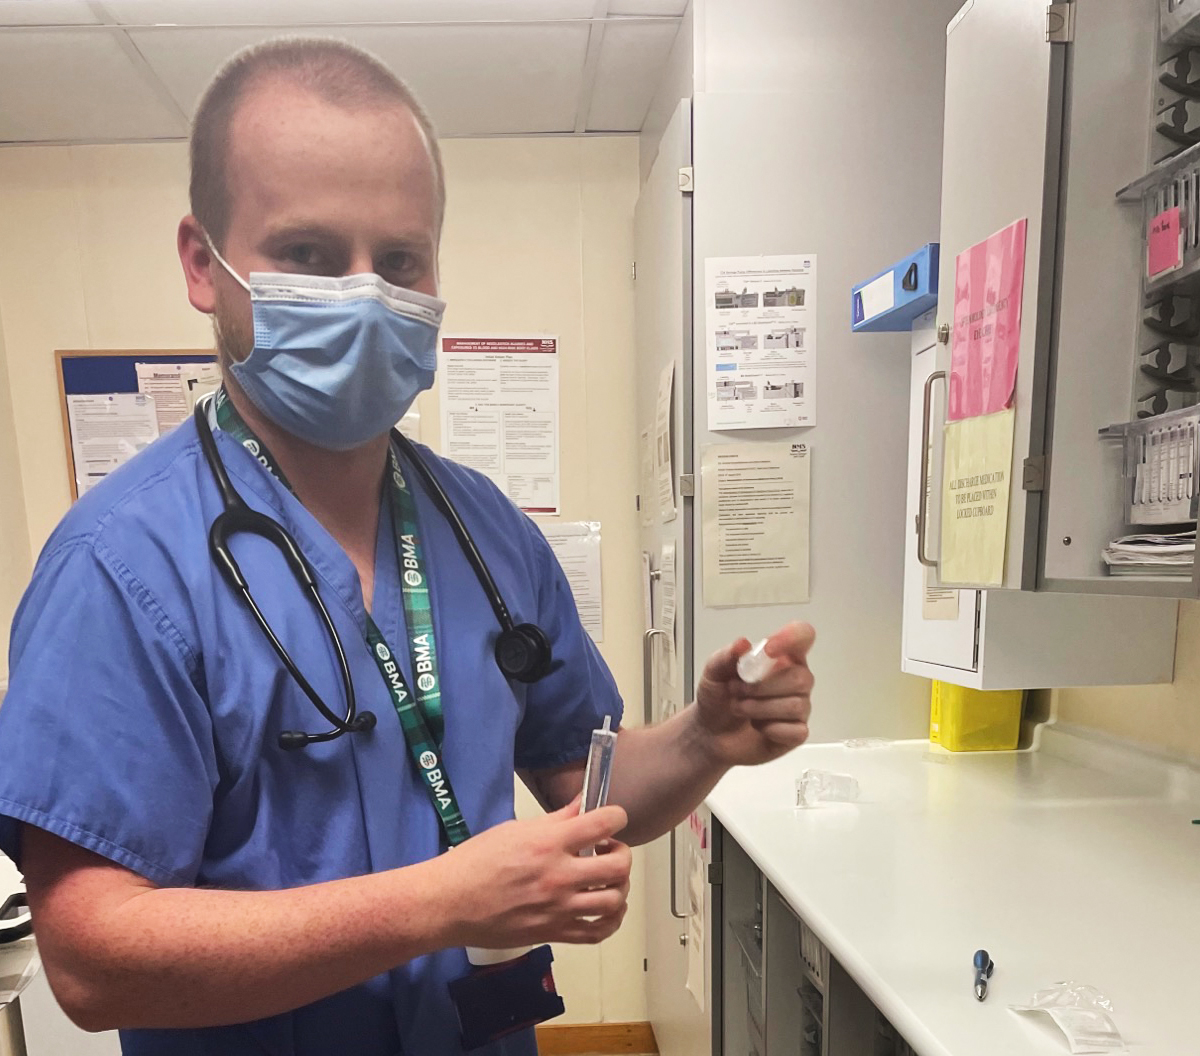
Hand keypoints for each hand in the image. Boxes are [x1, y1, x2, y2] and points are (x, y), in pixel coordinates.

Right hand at [437, 801, 631, 948]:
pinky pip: (597, 932)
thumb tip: (584, 804)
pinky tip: (608, 908)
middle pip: (618, 866)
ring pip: (614, 900)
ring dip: (620, 885)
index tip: (612, 819)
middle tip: (609, 849)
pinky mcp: (554, 934)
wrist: (450, 903)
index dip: (616, 816)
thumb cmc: (476, 861)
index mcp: (549, 844)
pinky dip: (612, 920)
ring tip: (608, 878)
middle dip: (622, 853)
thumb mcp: (515, 829)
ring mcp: (559, 909)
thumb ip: (556, 819)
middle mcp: (559, 877)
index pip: (604, 824)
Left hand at [693, 621, 814, 766]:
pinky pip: (796, 731)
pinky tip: (758, 726)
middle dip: (761, 687)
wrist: (710, 733)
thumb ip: (726, 656)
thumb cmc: (718, 698)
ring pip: (796, 705)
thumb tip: (742, 644)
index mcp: (779, 656)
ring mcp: (798, 706)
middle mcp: (794, 678)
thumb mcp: (713, 672)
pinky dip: (770, 729)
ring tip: (740, 708)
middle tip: (736, 690)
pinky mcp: (795, 733)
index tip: (769, 650)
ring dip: (759, 708)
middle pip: (801, 677)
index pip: (802, 635)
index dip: (792, 638)